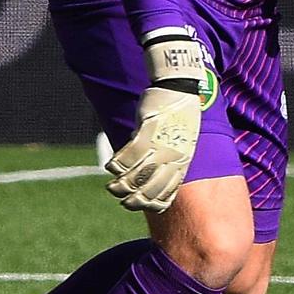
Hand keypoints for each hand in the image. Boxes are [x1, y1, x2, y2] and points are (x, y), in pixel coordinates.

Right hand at [105, 32, 204, 211]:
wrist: (180, 88)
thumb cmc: (180, 115)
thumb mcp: (183, 142)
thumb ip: (171, 159)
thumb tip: (155, 174)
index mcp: (183, 162)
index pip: (169, 194)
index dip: (152, 204)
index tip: (140, 205)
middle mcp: (172, 158)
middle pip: (150, 189)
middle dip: (134, 200)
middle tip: (122, 200)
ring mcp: (159, 146)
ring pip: (136, 175)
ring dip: (120, 184)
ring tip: (112, 186)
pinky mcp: (147, 132)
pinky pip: (127, 155)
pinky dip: (116, 164)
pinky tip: (111, 166)